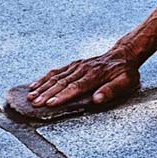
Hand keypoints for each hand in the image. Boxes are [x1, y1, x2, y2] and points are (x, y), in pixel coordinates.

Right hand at [26, 42, 140, 106]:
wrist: (124, 54)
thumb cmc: (125, 71)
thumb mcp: (126, 81)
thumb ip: (112, 90)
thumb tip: (97, 99)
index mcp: (95, 75)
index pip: (76, 87)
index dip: (62, 96)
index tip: (50, 103)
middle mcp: (83, 69)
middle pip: (62, 82)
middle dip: (47, 94)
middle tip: (35, 103)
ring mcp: (77, 65)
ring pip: (56, 77)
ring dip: (42, 87)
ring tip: (30, 96)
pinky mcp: (73, 64)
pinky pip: (56, 71)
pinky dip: (44, 78)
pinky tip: (34, 85)